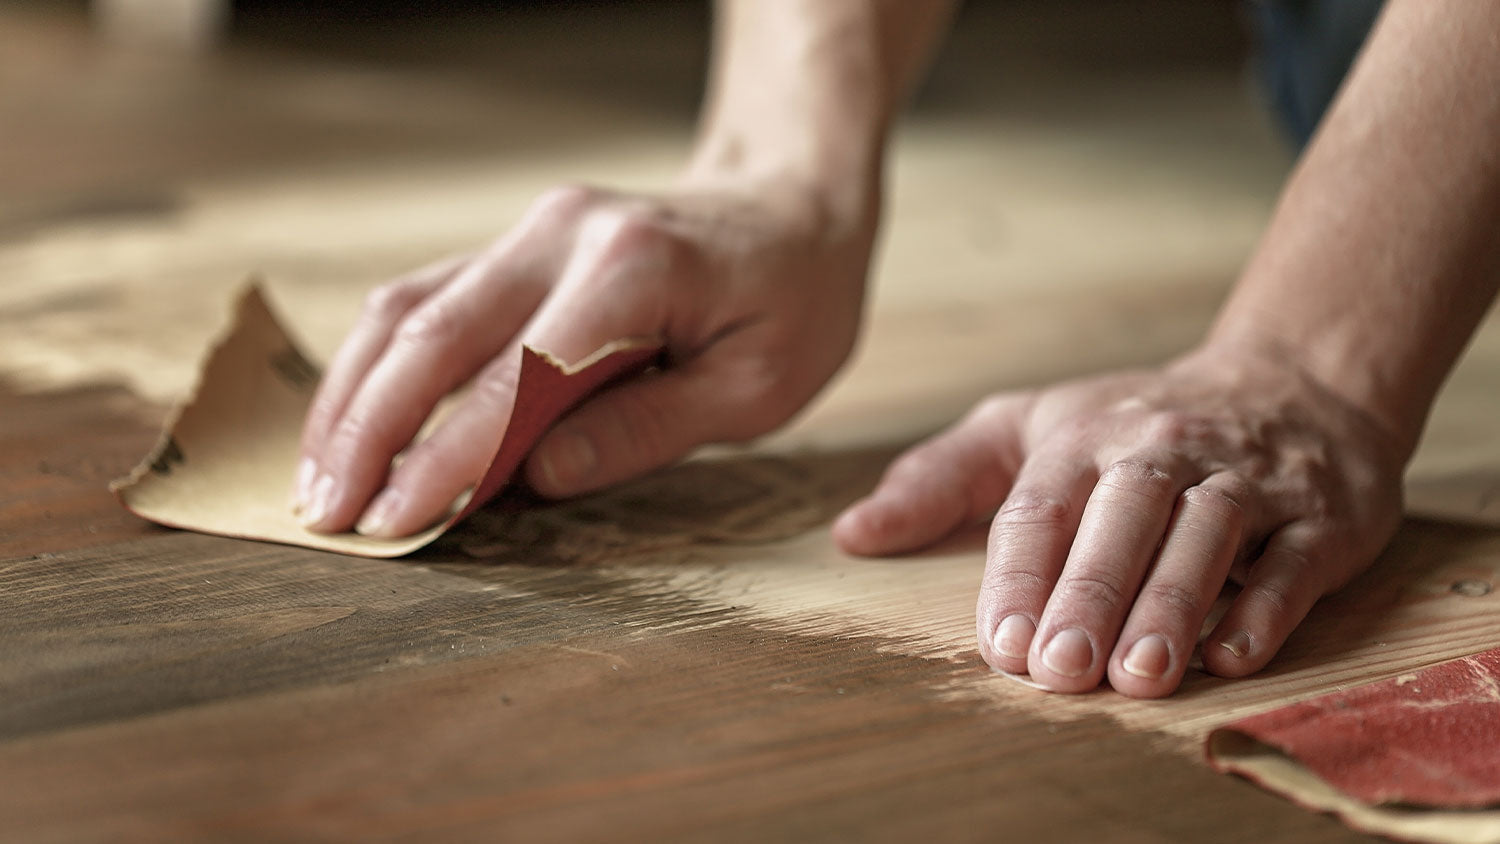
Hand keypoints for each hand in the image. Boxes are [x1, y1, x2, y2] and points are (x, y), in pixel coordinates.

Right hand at [294, 177, 874, 536]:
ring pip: (408, 307)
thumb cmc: (793, 300)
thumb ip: (647, 429)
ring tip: (316, 478)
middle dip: (368, 430)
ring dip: (353, 394)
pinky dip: (381, 362)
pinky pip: (428, 297)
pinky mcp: (519, 241)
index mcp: (632, 270)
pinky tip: (355, 419)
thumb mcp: (758, 385)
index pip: (514, 378)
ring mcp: (533, 229)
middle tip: (324, 513)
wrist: (790, 204)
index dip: (445, 458)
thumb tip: (534, 478)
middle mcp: (564, 235)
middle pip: (431, 331)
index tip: (392, 524)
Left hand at [833, 343, 1406, 697]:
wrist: (1290, 384)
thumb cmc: (1132, 422)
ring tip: (1139, 675)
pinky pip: (1293, 557)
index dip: (1018, 576)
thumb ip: (938, 478)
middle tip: (1059, 670)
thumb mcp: (1026, 427)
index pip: (1041, 506)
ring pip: (1207, 534)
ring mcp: (1247, 479)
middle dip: (1091, 595)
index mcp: (1085, 437)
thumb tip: (851, 534)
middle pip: (1123, 518)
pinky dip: (1266, 603)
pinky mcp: (1320, 514)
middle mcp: (1163, 451)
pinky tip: (1233, 653)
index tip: (999, 644)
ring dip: (1173, 604)